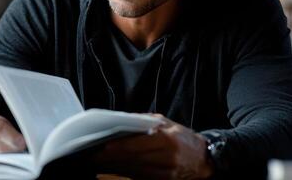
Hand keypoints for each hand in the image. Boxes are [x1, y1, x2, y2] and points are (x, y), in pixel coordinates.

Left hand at [92, 114, 212, 179]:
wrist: (203, 158)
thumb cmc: (180, 136)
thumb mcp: (164, 122)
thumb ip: (141, 122)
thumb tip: (117, 121)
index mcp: (167, 140)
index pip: (137, 145)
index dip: (119, 147)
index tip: (103, 147)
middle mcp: (166, 158)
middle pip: (133, 160)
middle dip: (111, 158)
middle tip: (92, 155)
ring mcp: (165, 173)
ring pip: (133, 170)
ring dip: (113, 167)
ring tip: (97, 161)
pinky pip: (138, 177)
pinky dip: (123, 172)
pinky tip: (111, 168)